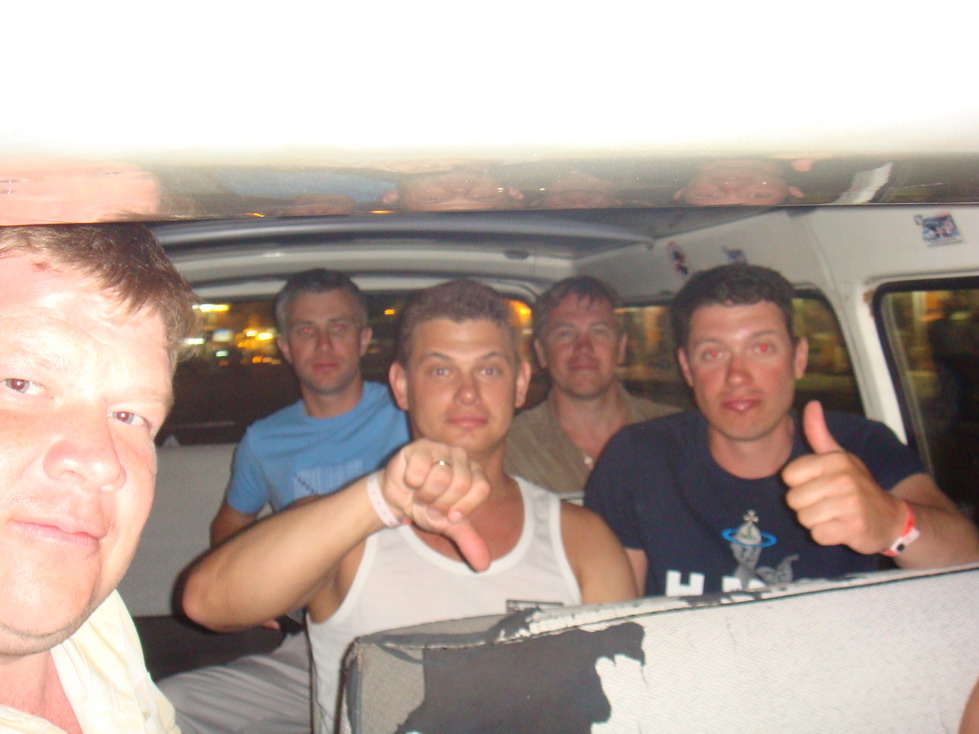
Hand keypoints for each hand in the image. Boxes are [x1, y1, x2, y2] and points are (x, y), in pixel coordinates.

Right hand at [380, 440, 491, 570]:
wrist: (399, 498)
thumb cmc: (427, 507)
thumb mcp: (448, 526)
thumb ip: (468, 540)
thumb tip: (484, 565)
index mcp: (475, 472)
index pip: (481, 488)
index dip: (463, 507)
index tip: (449, 515)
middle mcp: (462, 456)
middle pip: (460, 483)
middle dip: (441, 504)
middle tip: (430, 505)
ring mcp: (441, 448)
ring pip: (439, 477)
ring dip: (425, 495)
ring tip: (420, 494)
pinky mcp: (419, 446)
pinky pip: (418, 469)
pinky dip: (411, 482)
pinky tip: (410, 481)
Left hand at [783, 401, 903, 554]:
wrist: (891, 518)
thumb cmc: (857, 486)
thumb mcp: (839, 457)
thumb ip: (819, 433)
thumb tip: (811, 403)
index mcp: (836, 459)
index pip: (789, 475)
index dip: (799, 484)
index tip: (818, 484)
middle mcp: (844, 478)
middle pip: (793, 500)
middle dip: (806, 506)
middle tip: (827, 503)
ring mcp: (850, 504)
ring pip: (804, 518)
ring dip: (816, 521)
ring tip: (834, 515)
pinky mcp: (854, 528)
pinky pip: (818, 535)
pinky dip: (826, 535)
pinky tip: (841, 528)